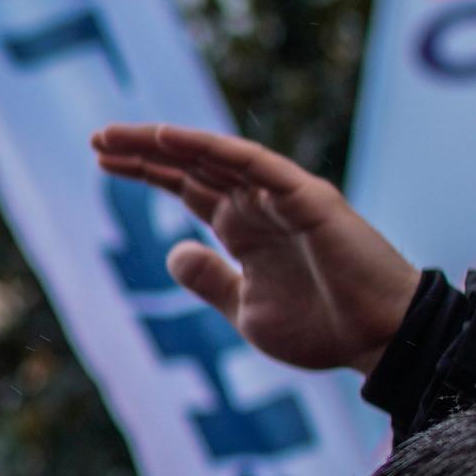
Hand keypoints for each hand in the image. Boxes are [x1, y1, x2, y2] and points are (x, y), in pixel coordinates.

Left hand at [91, 123, 422, 375]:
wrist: (379, 340)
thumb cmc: (323, 327)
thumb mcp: (245, 308)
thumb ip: (210, 280)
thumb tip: (173, 252)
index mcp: (244, 229)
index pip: (187, 187)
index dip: (148, 171)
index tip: (102, 163)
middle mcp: (260, 205)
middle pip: (193, 166)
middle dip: (145, 151)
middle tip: (97, 138)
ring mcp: (283, 198)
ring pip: (216, 158)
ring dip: (168, 143)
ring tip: (121, 135)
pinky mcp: (307, 198)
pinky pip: (254, 164)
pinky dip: (213, 149)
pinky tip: (171, 138)